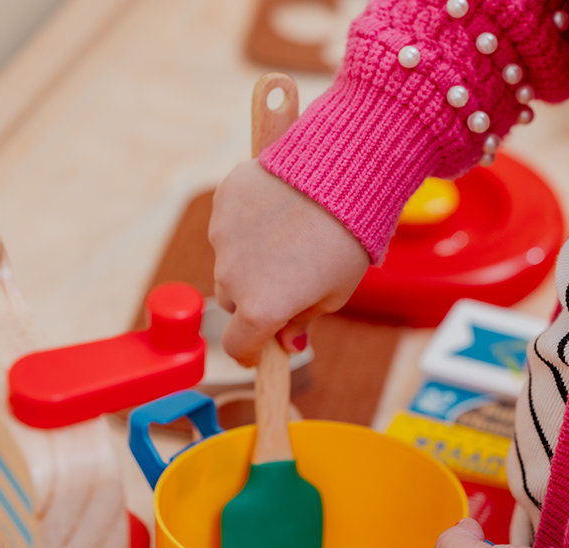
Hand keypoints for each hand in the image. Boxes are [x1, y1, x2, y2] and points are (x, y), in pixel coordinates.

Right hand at [209, 160, 369, 365]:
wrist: (341, 174)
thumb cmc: (346, 239)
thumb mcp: (335, 293)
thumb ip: (303, 321)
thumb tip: (288, 343)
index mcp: (261, 308)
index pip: (238, 346)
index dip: (250, 352)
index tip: (260, 350)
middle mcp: (232, 276)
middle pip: (233, 301)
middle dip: (253, 299)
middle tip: (288, 280)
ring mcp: (222, 237)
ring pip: (228, 260)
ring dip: (249, 258)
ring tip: (289, 236)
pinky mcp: (223, 201)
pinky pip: (229, 222)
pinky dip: (248, 223)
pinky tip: (279, 209)